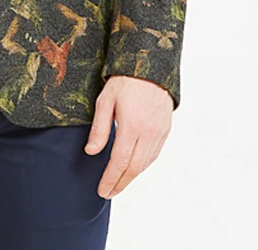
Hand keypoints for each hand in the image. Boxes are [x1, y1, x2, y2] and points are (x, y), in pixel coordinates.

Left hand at [85, 75, 172, 197]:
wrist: (150, 64)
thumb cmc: (124, 80)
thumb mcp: (105, 100)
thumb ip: (99, 128)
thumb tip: (91, 152)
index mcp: (132, 125)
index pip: (120, 161)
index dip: (110, 178)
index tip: (102, 190)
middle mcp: (149, 132)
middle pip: (134, 167)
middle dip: (120, 183)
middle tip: (108, 192)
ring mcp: (160, 131)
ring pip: (146, 163)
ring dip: (132, 176)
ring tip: (118, 183)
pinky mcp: (166, 129)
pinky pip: (155, 154)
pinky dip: (143, 165)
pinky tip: (134, 167)